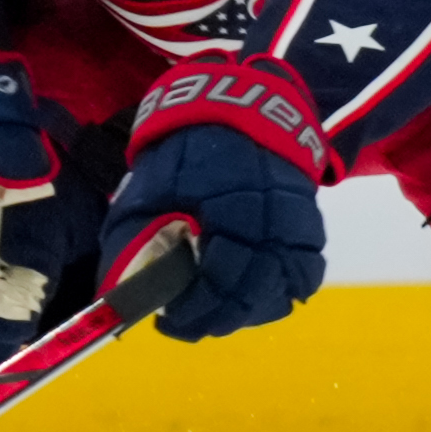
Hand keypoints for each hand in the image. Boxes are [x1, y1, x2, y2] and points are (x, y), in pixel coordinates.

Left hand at [98, 54, 336, 341]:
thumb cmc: (185, 149)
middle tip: (184, 323)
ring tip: (212, 314)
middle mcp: (273, 220)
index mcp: (230, 207)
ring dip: (246, 311)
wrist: (240, 108)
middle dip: (215, 317)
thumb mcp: (147, 189)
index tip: (167, 320)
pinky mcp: (310, 226)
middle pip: (253, 293)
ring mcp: (298, 224)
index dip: (193, 308)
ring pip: (282, 290)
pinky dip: (275, 295)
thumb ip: (134, 241)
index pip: (220, 278)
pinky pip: (302, 275)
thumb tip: (120, 296)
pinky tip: (245, 299)